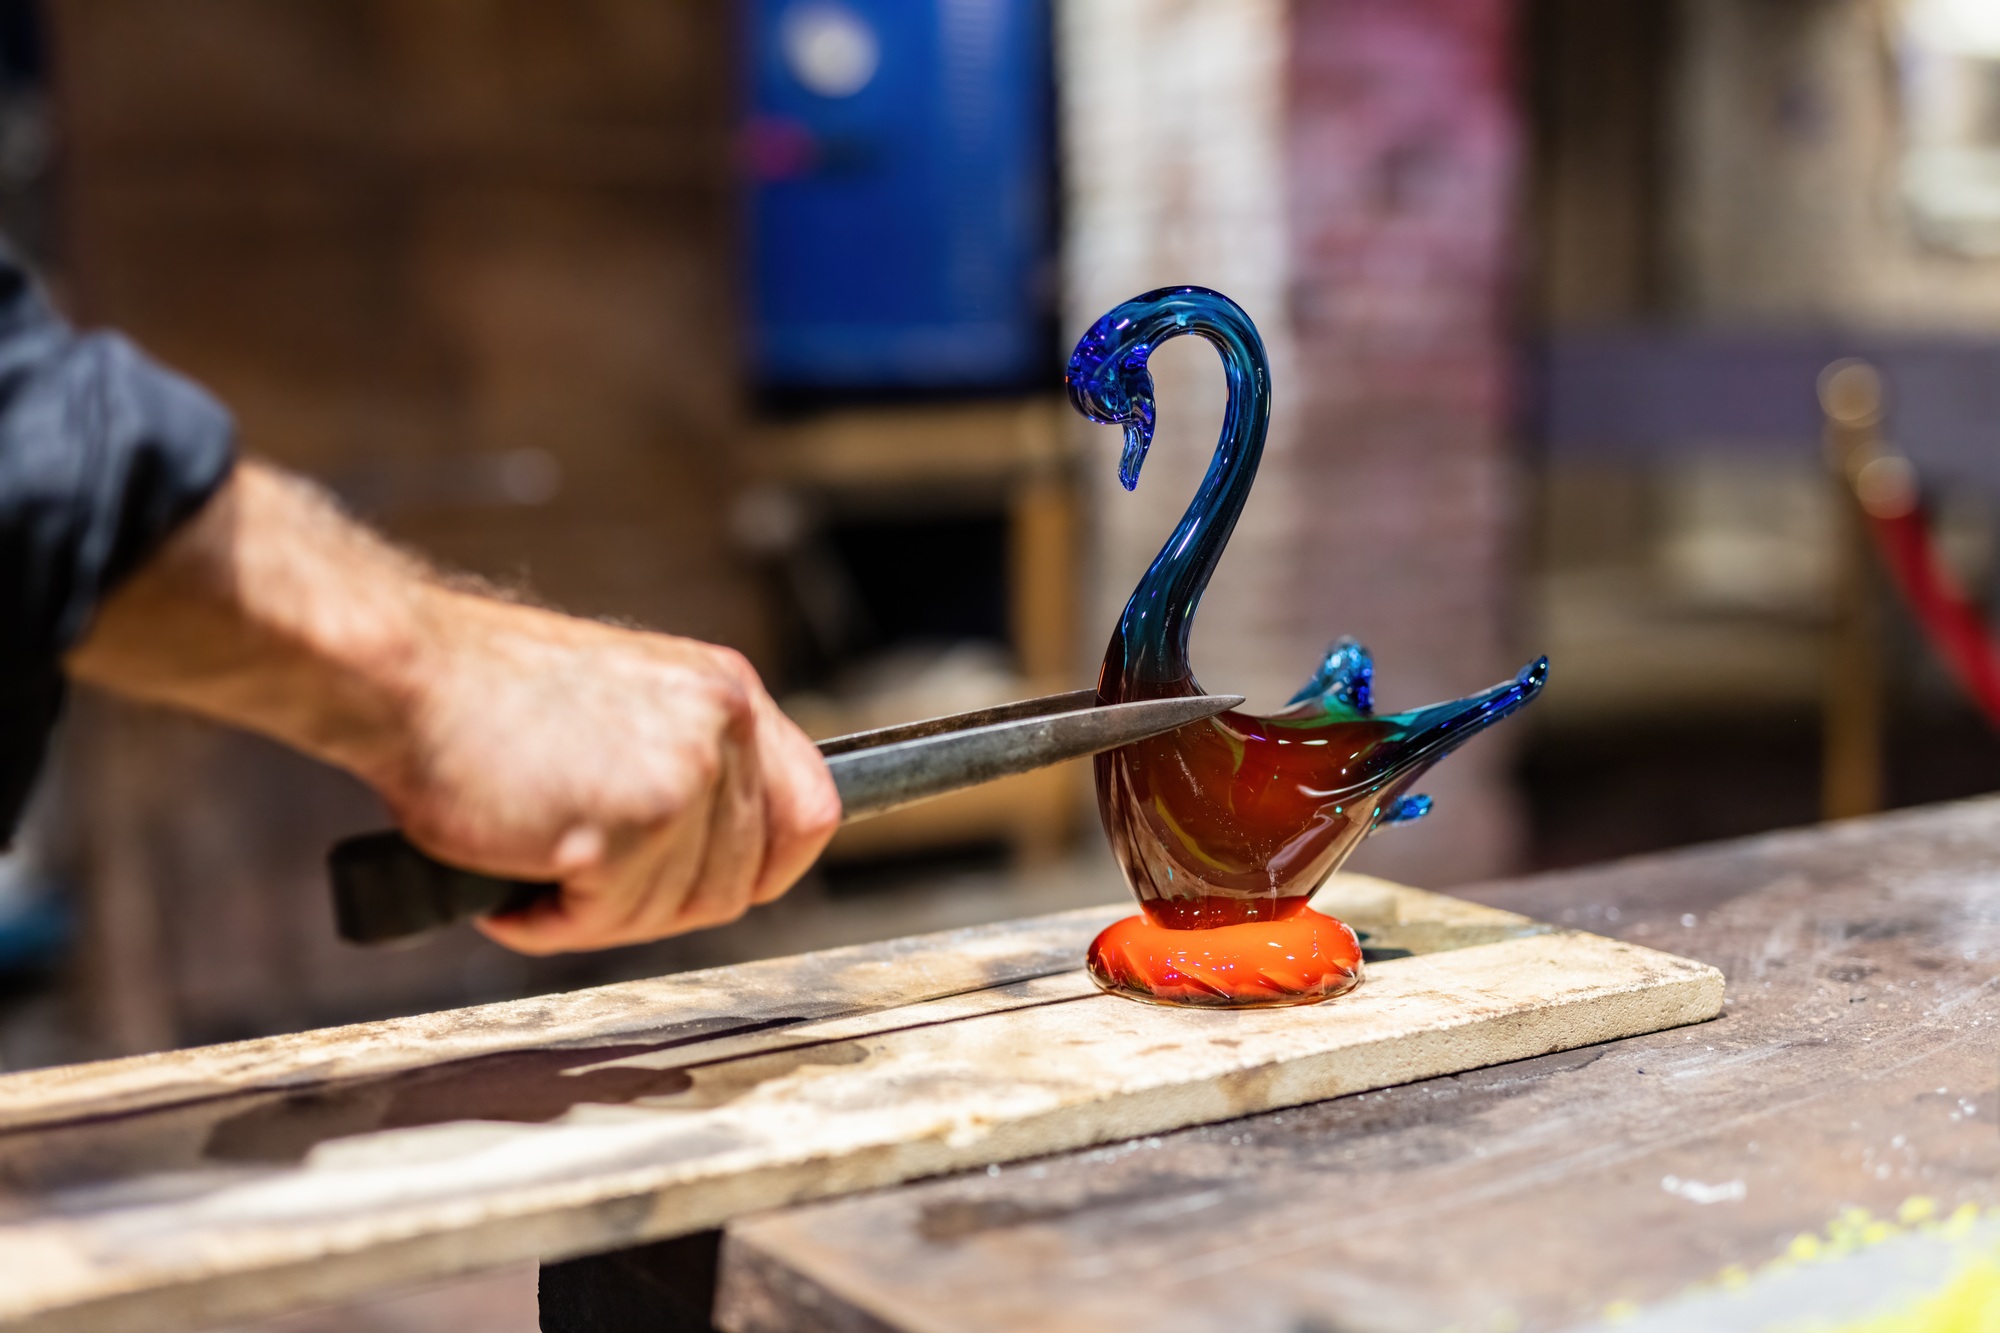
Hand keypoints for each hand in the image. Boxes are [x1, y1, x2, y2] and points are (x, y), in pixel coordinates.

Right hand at [68, 462, 839, 952]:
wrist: (406, 675)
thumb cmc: (490, 700)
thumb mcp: (628, 705)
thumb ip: (688, 762)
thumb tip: (723, 852)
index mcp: (727, 691)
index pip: (812, 809)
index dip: (770, 869)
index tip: (720, 890)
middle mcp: (721, 727)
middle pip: (737, 882)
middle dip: (656, 904)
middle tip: (580, 885)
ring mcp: (681, 775)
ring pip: (673, 911)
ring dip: (597, 915)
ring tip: (533, 868)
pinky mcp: (627, 826)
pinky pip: (606, 920)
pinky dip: (550, 923)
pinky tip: (512, 884)